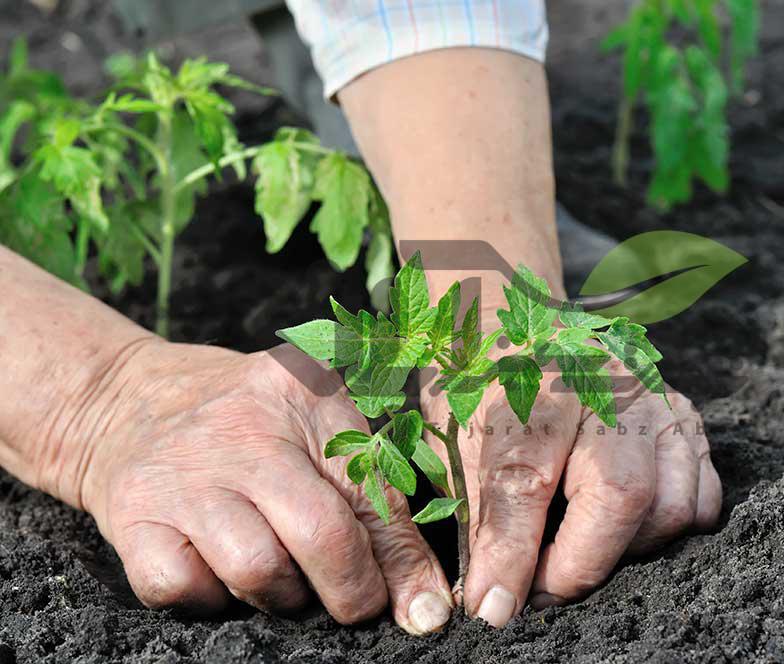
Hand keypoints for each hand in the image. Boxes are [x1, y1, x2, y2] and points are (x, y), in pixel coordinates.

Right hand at [78, 341, 452, 633]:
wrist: (128, 399)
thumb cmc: (248, 422)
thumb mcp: (319, 429)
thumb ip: (376, 504)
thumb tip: (423, 605)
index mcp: (306, 397)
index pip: (372, 492)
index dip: (403, 563)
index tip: (422, 610)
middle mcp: (245, 431)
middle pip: (319, 533)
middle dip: (350, 590)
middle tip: (352, 601)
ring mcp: (184, 474)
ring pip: (255, 570)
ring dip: (279, 595)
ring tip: (281, 574)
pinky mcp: (133, 515)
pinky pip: (180, 588)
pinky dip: (208, 598)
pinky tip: (217, 571)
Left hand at [420, 330, 721, 627]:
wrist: (521, 324)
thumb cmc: (483, 388)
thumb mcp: (458, 440)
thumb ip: (480, 516)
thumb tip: (492, 602)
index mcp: (532, 379)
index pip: (525, 478)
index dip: (509, 554)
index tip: (494, 608)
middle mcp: (606, 382)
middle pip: (621, 492)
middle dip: (580, 565)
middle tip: (540, 590)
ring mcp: (656, 398)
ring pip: (670, 504)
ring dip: (624, 552)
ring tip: (579, 553)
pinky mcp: (687, 416)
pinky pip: (701, 497)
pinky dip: (666, 531)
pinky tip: (622, 530)